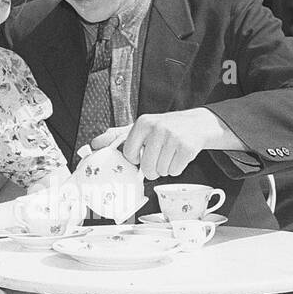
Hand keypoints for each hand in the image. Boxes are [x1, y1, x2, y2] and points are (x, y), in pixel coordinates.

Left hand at [97, 109, 226, 179]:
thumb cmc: (166, 128)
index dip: (136, 159)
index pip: (129, 154)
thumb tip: (94, 144)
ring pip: (161, 171)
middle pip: (147, 167)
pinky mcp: (187, 147)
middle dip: (152, 169)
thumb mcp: (143, 127)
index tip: (142, 154)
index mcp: (143, 122)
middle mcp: (158, 128)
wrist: (198, 124)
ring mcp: (174, 137)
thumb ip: (118, 135)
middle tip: (158, 159)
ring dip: (165, 168)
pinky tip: (179, 156)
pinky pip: (175, 171)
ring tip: (170, 155)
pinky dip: (176, 169)